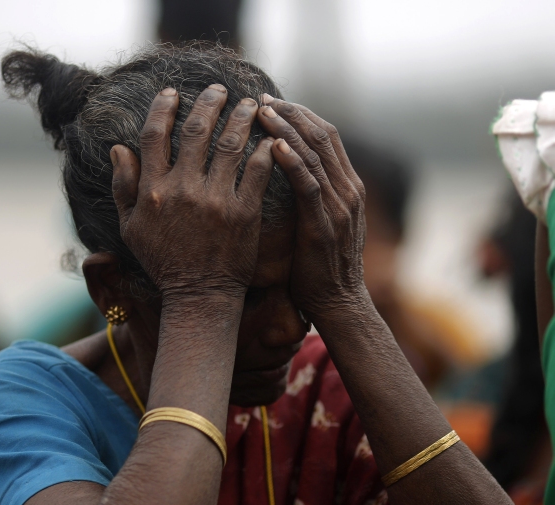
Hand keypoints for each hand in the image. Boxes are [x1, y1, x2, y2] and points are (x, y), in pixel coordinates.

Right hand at [111, 86, 274, 301]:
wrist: (198, 296)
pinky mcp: (244, 213)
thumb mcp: (130, 228)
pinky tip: (269, 137)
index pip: (154, 135)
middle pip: (196, 131)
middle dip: (209, 102)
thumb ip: (123, 186)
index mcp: (152, 190)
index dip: (163, 108)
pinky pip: (257, 172)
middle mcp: (182, 189)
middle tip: (220, 89)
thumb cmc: (163, 262)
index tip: (172, 92)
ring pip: (230, 144)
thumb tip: (118, 148)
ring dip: (241, 117)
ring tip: (250, 103)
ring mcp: (215, 200)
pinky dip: (265, 150)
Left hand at [257, 95, 369, 321]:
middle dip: (291, 113)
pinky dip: (292, 162)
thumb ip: (310, 196)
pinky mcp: (325, 223)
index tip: (272, 102)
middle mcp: (348, 189)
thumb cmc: (319, 266)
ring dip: (287, 129)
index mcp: (347, 186)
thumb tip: (283, 174)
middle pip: (321, 136)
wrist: (338, 303)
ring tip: (261, 111)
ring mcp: (339, 205)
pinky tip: (273, 145)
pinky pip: (309, 185)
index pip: (326, 137)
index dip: (300, 115)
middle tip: (261, 98)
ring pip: (314, 154)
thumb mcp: (320, 223)